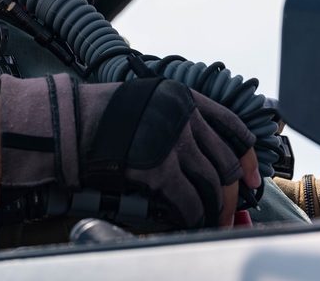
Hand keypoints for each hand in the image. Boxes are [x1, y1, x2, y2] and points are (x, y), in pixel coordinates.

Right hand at [0, 74, 259, 227]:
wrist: (69, 124)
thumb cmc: (99, 115)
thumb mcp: (146, 102)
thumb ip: (174, 119)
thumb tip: (199, 154)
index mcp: (183, 97)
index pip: (231, 126)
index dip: (247, 156)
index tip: (251, 176)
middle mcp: (183, 116)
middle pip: (224, 161)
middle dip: (232, 191)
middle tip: (231, 209)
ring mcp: (172, 142)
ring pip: (212, 184)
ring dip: (216, 208)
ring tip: (212, 221)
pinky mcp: (158, 169)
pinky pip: (189, 200)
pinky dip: (194, 216)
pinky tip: (191, 222)